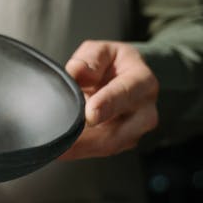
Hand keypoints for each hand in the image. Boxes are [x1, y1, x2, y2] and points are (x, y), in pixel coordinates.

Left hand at [61, 40, 158, 159]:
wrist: (122, 79)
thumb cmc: (111, 64)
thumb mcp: (101, 51)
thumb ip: (90, 59)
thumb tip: (77, 72)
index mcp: (142, 81)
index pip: (125, 94)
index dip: (107, 104)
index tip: (90, 114)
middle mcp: (145, 110)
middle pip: (119, 131)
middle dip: (88, 139)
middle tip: (62, 141)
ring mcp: (136, 131)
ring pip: (108, 146)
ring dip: (81, 148)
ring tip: (57, 147)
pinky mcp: (123, 143)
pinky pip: (100, 151)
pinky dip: (80, 151)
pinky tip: (62, 149)